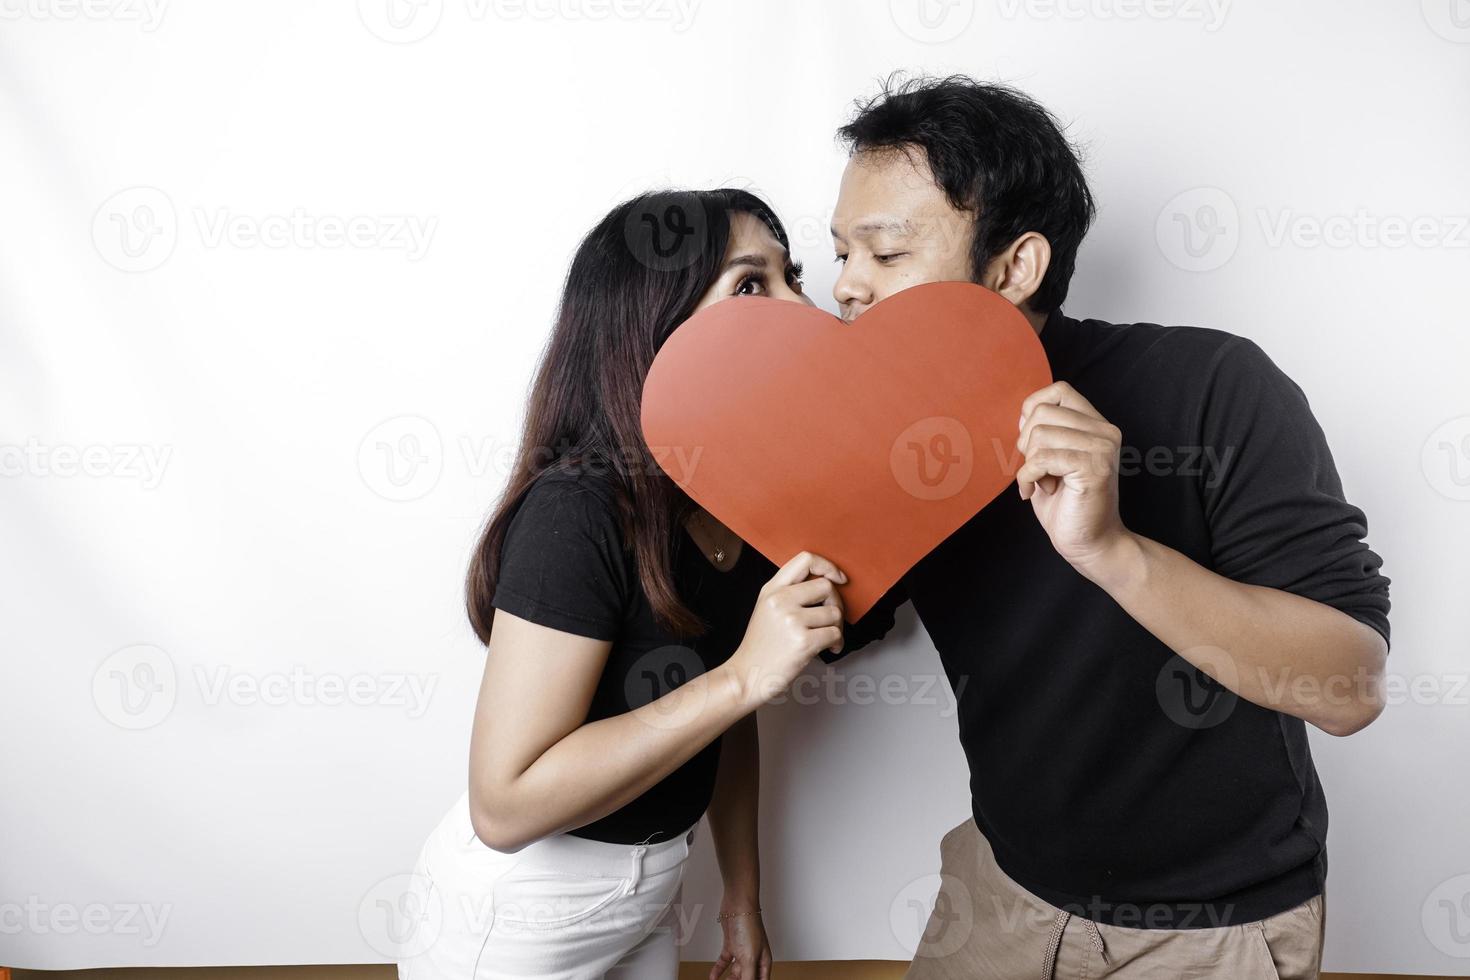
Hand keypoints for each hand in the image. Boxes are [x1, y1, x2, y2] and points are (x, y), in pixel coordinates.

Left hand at [710, 909, 771, 979]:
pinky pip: (725, 962)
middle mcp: (754, 958)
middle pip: (746, 979)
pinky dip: (718, 971)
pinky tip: (713, 977)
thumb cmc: (749, 925)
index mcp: (763, 963)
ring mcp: (742, 951)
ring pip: (735, 973)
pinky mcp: (731, 944)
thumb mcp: (749, 958)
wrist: (738, 903)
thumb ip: (748, 978)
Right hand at [724, 551, 846, 707]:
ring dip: (837, 627)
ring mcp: (791, 620)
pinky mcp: (802, 641)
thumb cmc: (760, 646)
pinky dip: (837, 642)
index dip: (828, 566)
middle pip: (826, 586)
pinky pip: (835, 633)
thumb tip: (825, 583)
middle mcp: (780, 600)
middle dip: (836, 604)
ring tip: (827, 638)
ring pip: (834, 612)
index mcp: (772, 589)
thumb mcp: (766, 608)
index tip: (839, 578)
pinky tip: (829, 648)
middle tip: (831, 619)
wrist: (746, 675)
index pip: (805, 560)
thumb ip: (789, 592)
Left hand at [1015, 381, 1130, 574]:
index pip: (1059, 391)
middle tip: (1037, 471)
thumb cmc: (1065, 504)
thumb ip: (1042, 431)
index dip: (1033, 410)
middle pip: (1042, 413)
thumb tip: (1025, 411)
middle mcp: (1105, 432)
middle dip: (1026, 444)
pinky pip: (1041, 459)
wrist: (1089, 543)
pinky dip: (1028, 478)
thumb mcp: (1048, 458)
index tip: (1031, 443)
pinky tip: (1035, 492)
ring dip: (1029, 464)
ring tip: (1044, 483)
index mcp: (1096, 425)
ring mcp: (1102, 448)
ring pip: (1039, 435)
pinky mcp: (1094, 468)